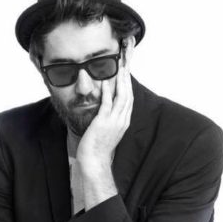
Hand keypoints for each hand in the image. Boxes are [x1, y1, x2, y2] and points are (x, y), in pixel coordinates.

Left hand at [76, 36, 134, 168]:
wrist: (94, 161)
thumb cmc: (97, 146)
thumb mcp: (105, 127)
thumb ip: (107, 115)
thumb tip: (105, 103)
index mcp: (124, 119)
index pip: (128, 95)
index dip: (128, 80)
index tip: (127, 66)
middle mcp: (122, 119)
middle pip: (128, 92)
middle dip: (128, 75)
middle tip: (127, 60)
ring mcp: (114, 121)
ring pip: (121, 96)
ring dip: (121, 80)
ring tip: (120, 65)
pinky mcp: (104, 123)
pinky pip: (107, 104)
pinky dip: (108, 91)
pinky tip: (106, 81)